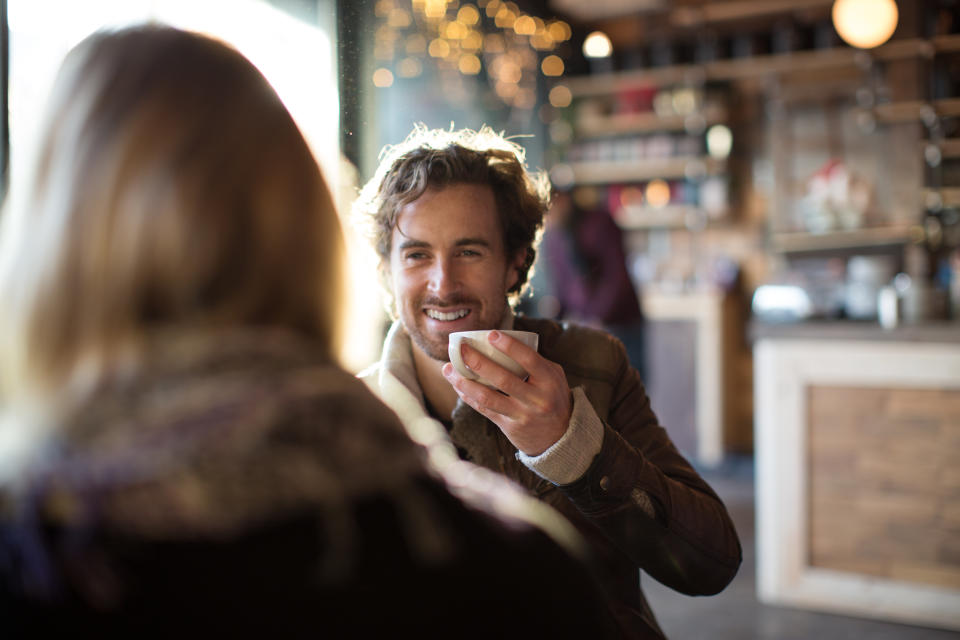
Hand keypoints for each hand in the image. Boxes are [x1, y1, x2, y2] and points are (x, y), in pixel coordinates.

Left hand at [442, 330, 571, 455]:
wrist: (560, 437)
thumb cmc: (554, 397)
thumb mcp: (555, 377)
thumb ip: (536, 361)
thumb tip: (505, 341)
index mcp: (549, 381)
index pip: (529, 360)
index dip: (509, 346)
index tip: (491, 334)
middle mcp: (537, 399)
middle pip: (503, 379)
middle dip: (478, 362)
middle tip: (462, 348)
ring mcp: (522, 415)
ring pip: (488, 397)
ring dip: (464, 382)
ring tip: (448, 369)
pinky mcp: (509, 427)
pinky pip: (484, 409)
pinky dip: (468, 396)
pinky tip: (457, 385)